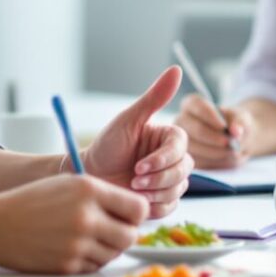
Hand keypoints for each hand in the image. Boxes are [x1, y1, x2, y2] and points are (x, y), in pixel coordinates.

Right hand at [0, 171, 146, 272]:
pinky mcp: (67, 265)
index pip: (138, 208)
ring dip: (106, 249)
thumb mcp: (68, 184)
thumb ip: (102, 195)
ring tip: (86, 238)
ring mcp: (77, 244)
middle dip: (124, 235)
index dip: (135, 214)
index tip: (126, 216)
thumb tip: (137, 213)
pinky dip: (89, 261)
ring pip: (114, 254)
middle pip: (130, 236)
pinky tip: (72, 249)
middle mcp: (86, 216)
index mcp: (89, 190)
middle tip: (110, 231)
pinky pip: (94, 266)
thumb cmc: (32, 201)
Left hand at [81, 67, 191, 218]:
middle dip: (159, 179)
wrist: (91, 175)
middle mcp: (173, 158)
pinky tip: (136, 199)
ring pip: (179, 189)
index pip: (181, 148)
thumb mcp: (128, 120)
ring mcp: (169, 180)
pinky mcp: (163, 200)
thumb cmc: (107, 146)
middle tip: (133, 181)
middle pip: (184, 171)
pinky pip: (171, 206)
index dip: (163, 159)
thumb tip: (176, 70)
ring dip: (155, 193)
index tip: (139, 167)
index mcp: (169, 138)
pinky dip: (154, 205)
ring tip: (132, 189)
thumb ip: (154, 97)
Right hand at [180, 93, 250, 168]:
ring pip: (197, 148)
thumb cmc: (234, 124)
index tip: (224, 126)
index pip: (196, 105)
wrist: (234, 140)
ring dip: (216, 152)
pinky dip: (214, 161)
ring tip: (231, 151)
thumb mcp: (241, 118)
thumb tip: (236, 131)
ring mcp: (182, 141)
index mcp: (192, 104)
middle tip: (229, 143)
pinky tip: (224, 157)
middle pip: (196, 129)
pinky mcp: (187, 158)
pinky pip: (199, 162)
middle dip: (214, 138)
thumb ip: (239, 122)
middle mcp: (182, 121)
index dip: (211, 116)